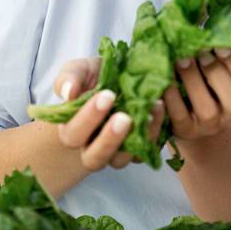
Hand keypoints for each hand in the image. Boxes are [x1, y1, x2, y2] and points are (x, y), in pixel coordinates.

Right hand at [53, 57, 164, 171]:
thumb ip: (69, 78)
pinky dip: (154, 133)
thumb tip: (69, 92)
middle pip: (95, 157)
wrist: (116, 78)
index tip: (107, 95)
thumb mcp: (79, 70)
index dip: (88, 118)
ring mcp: (116, 151)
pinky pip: (145, 152)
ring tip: (151, 109)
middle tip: (124, 117)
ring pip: (122, 159)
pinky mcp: (137, 149)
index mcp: (72, 129)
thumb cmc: (92, 77)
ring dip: (138, 136)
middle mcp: (92, 147)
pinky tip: (161, 110)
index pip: (74, 134)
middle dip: (110, 138)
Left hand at [163, 48, 230, 140]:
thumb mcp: (223, 63)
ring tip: (181, 59)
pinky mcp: (187, 131)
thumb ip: (225, 44)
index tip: (221, 46)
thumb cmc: (210, 76)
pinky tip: (165, 80)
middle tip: (200, 52)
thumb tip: (213, 11)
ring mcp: (211, 126)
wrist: (192, 111)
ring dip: (193, 80)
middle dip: (215, 71)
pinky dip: (172, 97)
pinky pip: (180, 116)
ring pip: (207, 109)